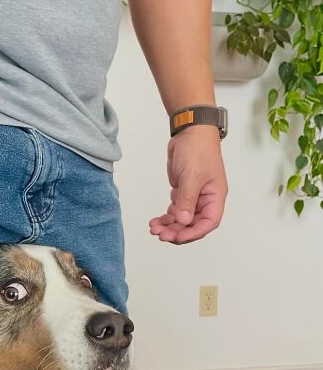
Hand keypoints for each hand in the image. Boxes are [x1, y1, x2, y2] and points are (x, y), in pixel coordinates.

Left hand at [149, 125, 227, 243]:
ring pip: (182, 220)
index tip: (177, 237)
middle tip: (161, 235)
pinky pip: (175, 211)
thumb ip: (187, 200)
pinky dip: (166, 218)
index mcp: (215, 197)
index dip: (194, 233)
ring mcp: (193, 197)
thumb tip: (183, 221)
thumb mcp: (192, 176)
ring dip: (169, 226)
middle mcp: (206, 200)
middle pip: (193, 224)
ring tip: (154, 228)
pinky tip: (155, 221)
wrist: (189, 132)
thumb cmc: (198, 150)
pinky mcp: (182, 193)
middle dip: (177, 231)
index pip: (208, 222)